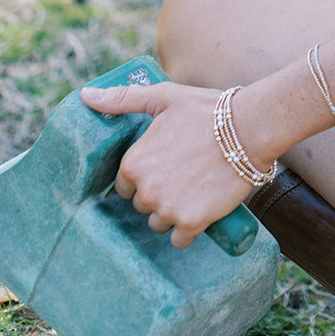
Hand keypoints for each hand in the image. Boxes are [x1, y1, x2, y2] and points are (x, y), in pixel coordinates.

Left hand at [81, 80, 254, 248]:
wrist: (250, 127)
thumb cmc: (206, 110)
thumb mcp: (162, 97)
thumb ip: (121, 99)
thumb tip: (84, 96)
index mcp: (133, 163)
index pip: (126, 185)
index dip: (146, 175)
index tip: (166, 164)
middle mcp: (146, 190)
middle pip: (143, 205)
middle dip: (159, 193)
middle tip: (184, 172)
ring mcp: (168, 209)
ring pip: (160, 223)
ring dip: (173, 212)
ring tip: (195, 187)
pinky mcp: (192, 223)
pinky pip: (180, 239)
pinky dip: (189, 229)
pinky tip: (202, 207)